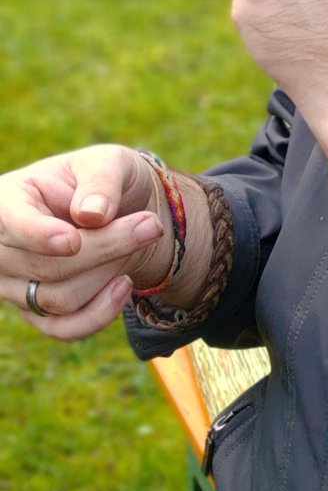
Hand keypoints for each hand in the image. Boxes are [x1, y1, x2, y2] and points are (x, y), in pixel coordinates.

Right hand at [0, 146, 168, 340]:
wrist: (120, 211)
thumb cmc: (105, 180)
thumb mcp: (109, 162)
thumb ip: (100, 180)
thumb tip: (92, 215)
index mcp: (8, 199)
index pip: (11, 223)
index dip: (39, 236)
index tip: (73, 241)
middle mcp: (2, 247)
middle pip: (46, 266)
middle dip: (106, 248)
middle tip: (150, 225)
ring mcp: (14, 285)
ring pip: (59, 299)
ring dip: (109, 273)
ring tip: (139, 241)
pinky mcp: (36, 313)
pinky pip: (63, 328)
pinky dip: (100, 313)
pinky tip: (125, 285)